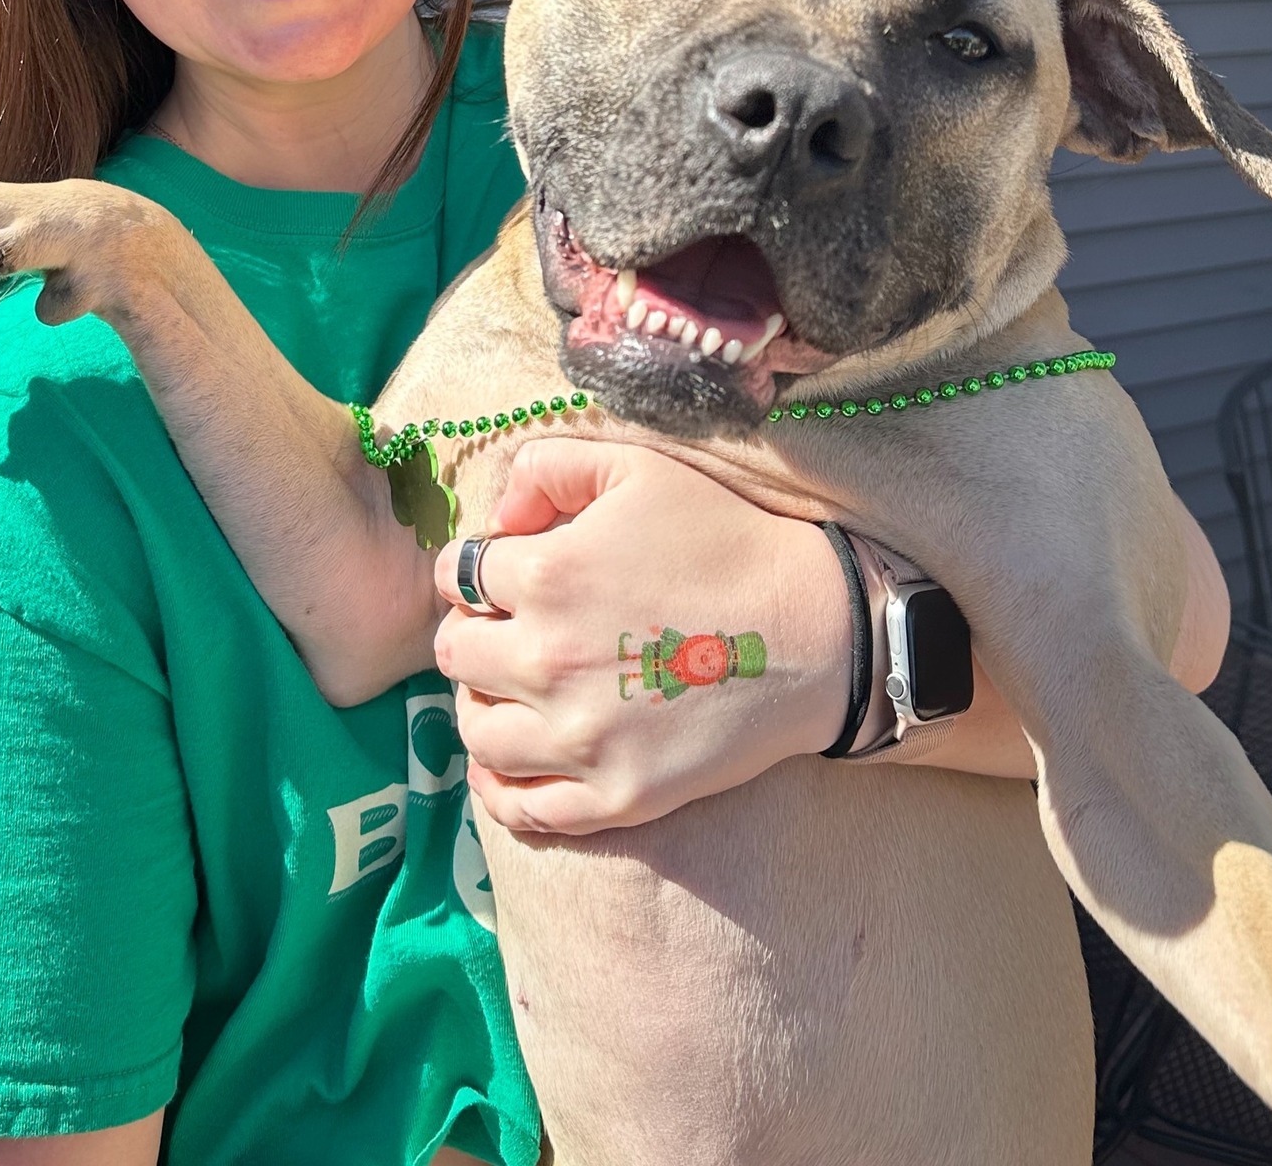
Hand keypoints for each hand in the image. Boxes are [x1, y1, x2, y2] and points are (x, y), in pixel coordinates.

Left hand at [432, 438, 852, 833]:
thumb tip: (498, 515)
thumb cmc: (725, 540)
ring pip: (475, 728)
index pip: (456, 574)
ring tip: (516, 687)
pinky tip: (515, 758)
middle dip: (475, 630)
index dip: (477, 568)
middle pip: (455, 652)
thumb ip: (547, 466)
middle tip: (514, 628)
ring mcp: (580, 738)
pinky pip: (520, 806)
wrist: (815, 632)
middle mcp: (547, 660)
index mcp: (547, 575)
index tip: (507, 576)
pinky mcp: (615, 796)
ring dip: (483, 701)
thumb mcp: (636, 469)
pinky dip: (502, 784)